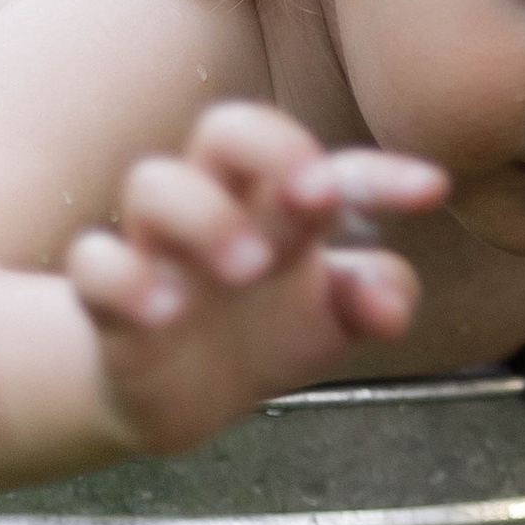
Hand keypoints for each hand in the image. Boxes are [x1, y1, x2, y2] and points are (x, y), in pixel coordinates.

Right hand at [67, 102, 448, 460]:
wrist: (181, 397)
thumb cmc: (270, 330)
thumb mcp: (336, 318)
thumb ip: (375, 297)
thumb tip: (391, 308)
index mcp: (285, 204)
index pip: (334, 169)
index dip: (383, 176)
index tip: (433, 191)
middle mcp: (221, 207)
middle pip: (226, 128)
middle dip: (271, 148)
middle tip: (312, 198)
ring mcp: (159, 249)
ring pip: (152, 181)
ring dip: (203, 217)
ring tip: (246, 267)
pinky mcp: (108, 301)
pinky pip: (91, 264)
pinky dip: (124, 280)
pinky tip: (166, 311)